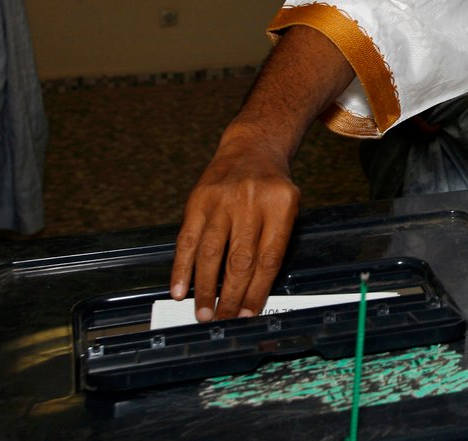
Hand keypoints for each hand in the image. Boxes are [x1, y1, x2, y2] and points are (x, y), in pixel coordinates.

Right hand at [170, 126, 299, 321]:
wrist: (251, 148)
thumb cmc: (272, 187)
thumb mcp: (288, 206)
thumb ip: (275, 243)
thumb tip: (254, 293)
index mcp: (281, 205)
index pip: (269, 258)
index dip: (257, 291)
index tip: (249, 315)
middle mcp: (251, 201)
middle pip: (240, 259)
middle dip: (231, 296)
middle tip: (224, 320)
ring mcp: (222, 200)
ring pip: (211, 253)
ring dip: (205, 288)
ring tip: (204, 313)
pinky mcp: (197, 200)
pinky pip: (187, 240)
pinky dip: (181, 268)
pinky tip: (179, 290)